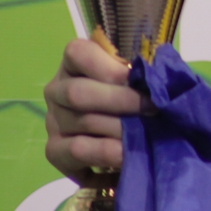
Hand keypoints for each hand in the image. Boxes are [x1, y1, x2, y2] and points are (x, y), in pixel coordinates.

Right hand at [43, 36, 143, 178]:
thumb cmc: (135, 99)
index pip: (78, 54)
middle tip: (154, 110)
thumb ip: (142, 74)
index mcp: (75, 64)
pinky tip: (128, 156)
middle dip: (122, 101)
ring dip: (121, 129)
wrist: (122, 141)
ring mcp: (54, 121)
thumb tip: (156, 75)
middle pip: (78, 93)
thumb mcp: (138, 80)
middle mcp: (57, 90)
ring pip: (83, 123)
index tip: (143, 80)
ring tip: (148, 134)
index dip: (111, 68)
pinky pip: (78, 152)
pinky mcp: (55, 151)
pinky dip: (108, 153)